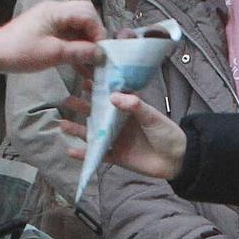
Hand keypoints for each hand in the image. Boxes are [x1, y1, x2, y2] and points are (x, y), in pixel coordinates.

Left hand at [0, 0, 103, 74]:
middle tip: (98, 56)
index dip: (98, 32)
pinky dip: (75, 49)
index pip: (88, 13)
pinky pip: (67, 37)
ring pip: (77, 28)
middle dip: (94, 37)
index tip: (101, 52)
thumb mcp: (53, 54)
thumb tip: (102, 54)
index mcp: (56, 10)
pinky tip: (82, 68)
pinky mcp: (46, 31)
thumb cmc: (22, 52)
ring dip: (86, 46)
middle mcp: (55, 11)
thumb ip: (80, 52)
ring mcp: (50, 20)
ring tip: (93, 65)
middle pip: (85, 18)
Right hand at [59, 91, 188, 179]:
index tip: (82, 78)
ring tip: (62, 124)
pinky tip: (70, 150)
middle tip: (66, 100)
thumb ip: (135, 105)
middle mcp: (120, 123)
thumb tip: (113, 95)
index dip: (97, 88)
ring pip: (94, 133)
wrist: (177, 160)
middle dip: (81, 107)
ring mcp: (117, 139)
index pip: (110, 95)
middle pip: (97, 114)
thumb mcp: (152, 116)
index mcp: (129, 109)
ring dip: (78, 129)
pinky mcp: (117, 156)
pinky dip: (85, 153)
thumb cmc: (167, 133)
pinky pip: (98, 154)